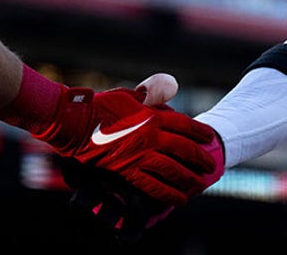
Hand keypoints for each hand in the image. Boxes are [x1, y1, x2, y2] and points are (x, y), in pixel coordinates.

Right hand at [62, 74, 225, 240]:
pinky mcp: (127, 171)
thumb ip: (151, 95)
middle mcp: (150, 136)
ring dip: (187, 177)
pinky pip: (152, 186)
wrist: (76, 123)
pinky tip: (178, 200)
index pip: (185, 125)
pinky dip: (167, 194)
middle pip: (183, 149)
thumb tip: (171, 86)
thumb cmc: (101, 105)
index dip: (200, 132)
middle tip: (211, 165)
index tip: (210, 137)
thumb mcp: (130, 95)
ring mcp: (139, 155)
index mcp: (152, 115)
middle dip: (199, 157)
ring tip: (198, 184)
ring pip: (172, 170)